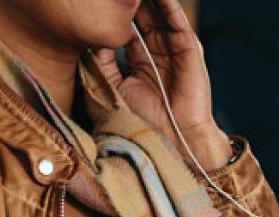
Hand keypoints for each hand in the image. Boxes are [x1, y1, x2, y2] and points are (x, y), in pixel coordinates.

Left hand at [96, 0, 231, 169]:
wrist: (170, 140)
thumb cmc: (140, 121)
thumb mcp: (111, 87)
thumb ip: (101, 62)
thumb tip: (91, 38)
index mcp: (139, 59)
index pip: (127, 27)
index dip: (116, 14)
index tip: (101, 5)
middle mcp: (158, 51)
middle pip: (143, 15)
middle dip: (132, 3)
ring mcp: (173, 48)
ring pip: (159, 12)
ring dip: (149, 0)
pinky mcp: (188, 48)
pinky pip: (176, 19)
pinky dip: (167, 3)